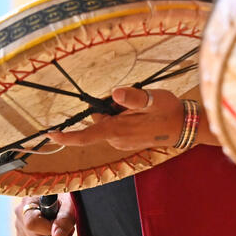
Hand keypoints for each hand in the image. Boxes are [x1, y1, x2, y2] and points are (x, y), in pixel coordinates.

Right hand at [14, 193, 74, 235]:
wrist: (59, 194)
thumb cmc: (64, 194)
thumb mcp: (68, 202)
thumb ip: (64, 218)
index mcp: (27, 203)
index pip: (32, 224)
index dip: (50, 229)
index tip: (63, 224)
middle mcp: (20, 217)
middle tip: (71, 229)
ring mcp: (20, 229)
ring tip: (68, 232)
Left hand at [47, 87, 182, 151]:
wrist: (184, 126)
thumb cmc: (168, 111)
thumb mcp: (153, 99)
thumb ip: (133, 97)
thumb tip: (115, 93)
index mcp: (118, 131)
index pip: (86, 136)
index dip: (67, 136)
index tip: (50, 133)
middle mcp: (117, 140)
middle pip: (99, 121)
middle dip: (107, 107)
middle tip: (131, 97)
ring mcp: (123, 142)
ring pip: (109, 122)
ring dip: (117, 112)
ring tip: (141, 106)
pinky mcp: (128, 141)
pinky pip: (117, 126)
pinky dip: (123, 117)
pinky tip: (141, 112)